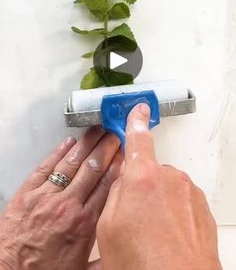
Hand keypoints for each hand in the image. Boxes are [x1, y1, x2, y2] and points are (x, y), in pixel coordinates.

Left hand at [0, 126, 121, 269]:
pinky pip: (46, 167)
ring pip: (71, 163)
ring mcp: (46, 196)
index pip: (107, 184)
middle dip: (106, 148)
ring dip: (86, 144)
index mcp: (84, 223)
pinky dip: (57, 152)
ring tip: (96, 131)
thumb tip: (123, 248)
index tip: (125, 153)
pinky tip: (68, 143)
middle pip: (93, 168)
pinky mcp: (27, 193)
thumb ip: (106, 258)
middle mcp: (67, 205)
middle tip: (115, 133)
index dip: (118, 164)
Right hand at [97, 104, 221, 269]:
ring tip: (152, 236)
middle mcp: (169, 179)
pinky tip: (167, 239)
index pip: (138, 138)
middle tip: (133, 218)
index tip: (139, 109)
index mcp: (141, 178)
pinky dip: (174, 215)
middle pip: (148, 172)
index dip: (136, 121)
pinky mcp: (202, 208)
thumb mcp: (107, 227)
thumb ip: (115, 193)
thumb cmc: (143, 264)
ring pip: (165, 189)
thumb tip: (124, 181)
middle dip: (140, 187)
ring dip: (158, 204)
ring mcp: (189, 193)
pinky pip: (182, 203)